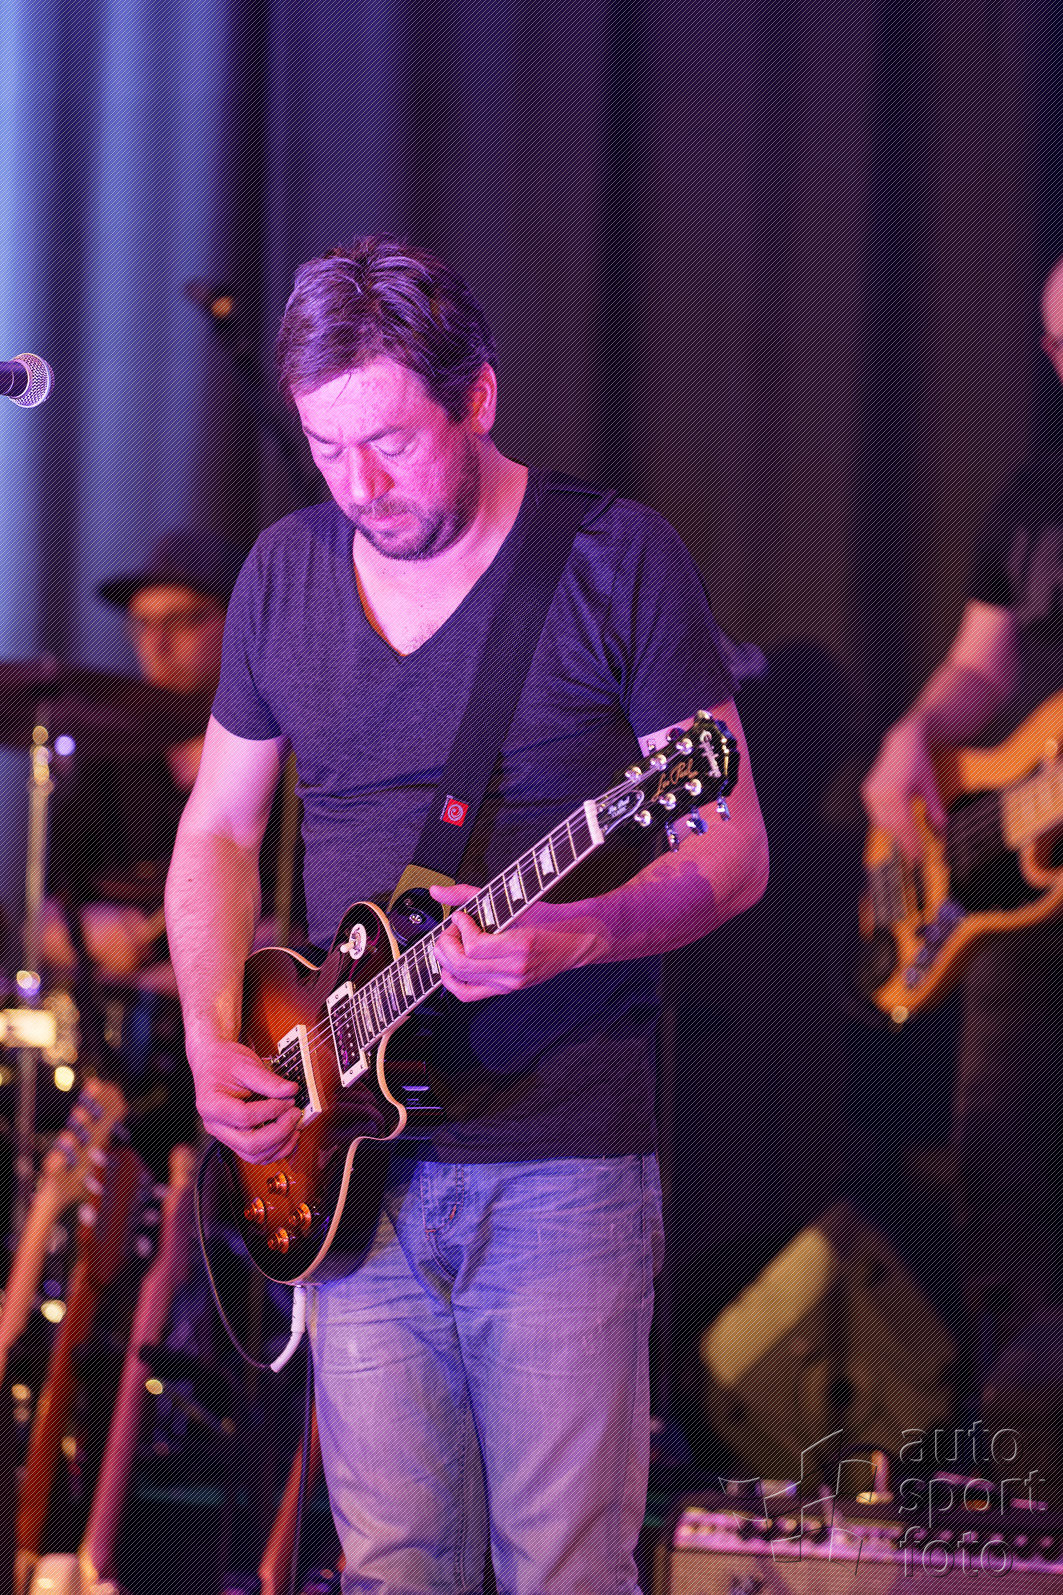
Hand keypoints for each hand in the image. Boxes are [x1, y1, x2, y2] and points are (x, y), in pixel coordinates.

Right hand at [187, 1035, 301, 1163]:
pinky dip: (275, 1150)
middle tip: (295, 1114)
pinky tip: (289, 1136)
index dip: (272, 1110)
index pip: (245, 1117)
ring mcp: (224, 1135)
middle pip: (249, 1144)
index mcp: (212, 1105)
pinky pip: (255, 1154)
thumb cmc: (225, 1061)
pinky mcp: (235, 1138)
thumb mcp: (247, 1064)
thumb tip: (291, 1091)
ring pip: (253, 1155)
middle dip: (279, 1132)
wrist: (213, 1061)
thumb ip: (269, 1080)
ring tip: (295, 1126)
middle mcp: (215, 1125)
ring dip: (280, 1145)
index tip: (289, 1099)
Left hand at [429, 883, 601, 1002]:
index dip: (459, 928)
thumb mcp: (513, 901)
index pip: (474, 946)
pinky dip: (453, 981)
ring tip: (450, 945)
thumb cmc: (550, 919)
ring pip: (462, 981)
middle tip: (451, 929)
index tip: (460, 916)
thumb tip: (437, 891)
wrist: (576, 939)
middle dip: (447, 944)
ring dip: (446, 961)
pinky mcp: (507, 990)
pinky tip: (450, 967)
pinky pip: (469, 994)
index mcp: (520, 945)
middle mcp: (514, 970)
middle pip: (463, 965)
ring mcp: (510, 984)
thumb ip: (470, 894)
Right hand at [860, 719, 946, 861]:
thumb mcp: (930, 787)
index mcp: (897, 792)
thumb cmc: (920, 764)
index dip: (912, 843)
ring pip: (882, 822)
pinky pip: (876, 814)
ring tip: (909, 843)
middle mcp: (881, 792)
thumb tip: (941, 832)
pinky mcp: (867, 791)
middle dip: (904, 842)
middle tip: (916, 856)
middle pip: (893, 827)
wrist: (903, 742)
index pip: (905, 825)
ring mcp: (871, 791)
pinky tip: (898, 827)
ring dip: (895, 833)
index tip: (919, 857)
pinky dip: (887, 822)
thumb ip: (935, 810)